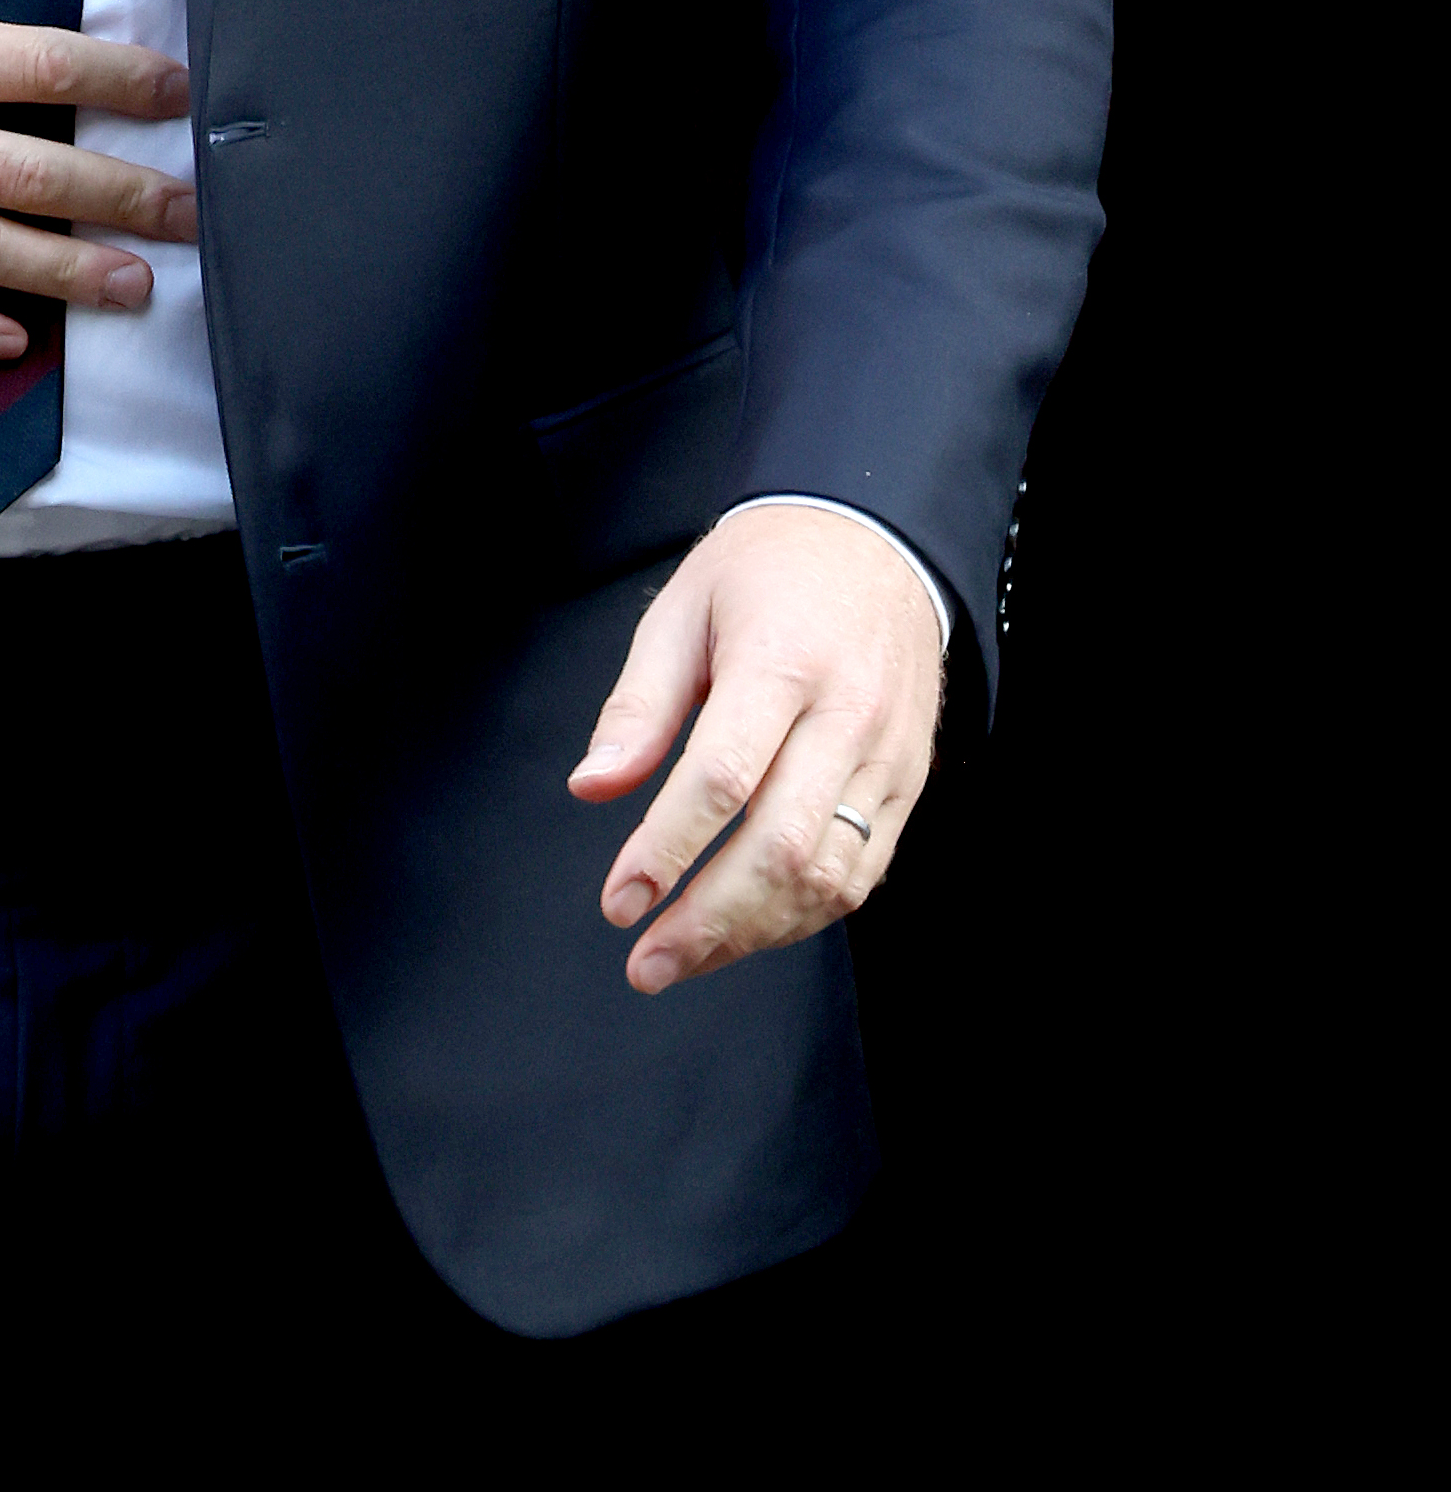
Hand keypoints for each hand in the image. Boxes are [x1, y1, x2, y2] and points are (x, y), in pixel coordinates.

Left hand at [566, 504, 943, 993]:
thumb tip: (592, 787)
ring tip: (686, 957)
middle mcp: (846, 717)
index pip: (722, 780)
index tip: (619, 900)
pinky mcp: (907, 781)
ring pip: (828, 875)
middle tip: (645, 961)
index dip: (666, 851)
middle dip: (709, 920)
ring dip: (754, 934)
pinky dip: (804, 915)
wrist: (876, 539)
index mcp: (781, 662)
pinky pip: (863, 871)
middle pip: (781, 847)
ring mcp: (887, 756)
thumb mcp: (684, 608)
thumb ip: (639, 705)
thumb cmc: (768, 568)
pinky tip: (751, 929)